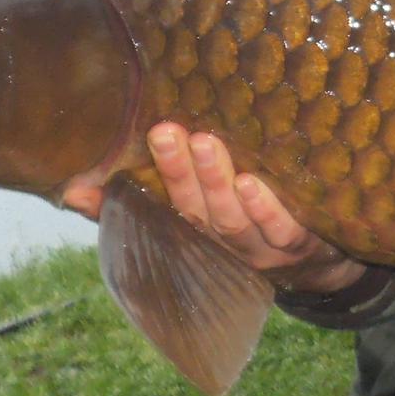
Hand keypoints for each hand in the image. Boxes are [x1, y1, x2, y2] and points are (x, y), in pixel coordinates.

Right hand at [137, 125, 365, 292]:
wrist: (320, 264)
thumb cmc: (250, 222)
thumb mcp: (200, 208)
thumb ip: (142, 197)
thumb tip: (73, 187)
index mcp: (196, 228)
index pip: (161, 205)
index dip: (138, 185)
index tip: (130, 143)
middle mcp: (222, 241)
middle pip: (193, 209)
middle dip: (177, 171)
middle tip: (166, 131)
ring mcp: (260, 248)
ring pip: (231, 219)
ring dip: (215, 183)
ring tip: (205, 146)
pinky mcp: (299, 247)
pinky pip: (279, 231)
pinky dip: (265, 210)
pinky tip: (251, 184)